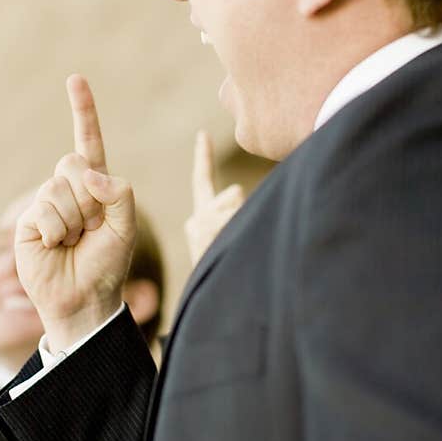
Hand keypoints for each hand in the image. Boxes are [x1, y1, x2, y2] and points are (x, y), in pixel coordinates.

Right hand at [14, 76, 135, 350]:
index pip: (89, 141)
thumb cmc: (107, 265)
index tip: (75, 80)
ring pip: (59, 189)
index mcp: (96, 185)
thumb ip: (119, 192)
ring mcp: (46, 204)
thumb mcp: (126, 227)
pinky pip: (44, 211)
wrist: (83, 299)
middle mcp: (69, 189)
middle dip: (88, 197)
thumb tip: (89, 172)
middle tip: (90, 229)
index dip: (83, 111)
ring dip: (72, 221)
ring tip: (72, 242)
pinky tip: (54, 247)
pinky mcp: (28, 221)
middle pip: (74, 164)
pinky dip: (54, 232)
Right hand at [185, 130, 244, 266]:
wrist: (218, 306)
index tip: (202, 134)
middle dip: (242, 209)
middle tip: (241, 241)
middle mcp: (196, 221)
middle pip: (231, 196)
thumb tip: (236, 189)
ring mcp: (201, 228)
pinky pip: (234, 217)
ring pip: (235, 205)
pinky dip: (243, 228)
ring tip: (243, 249)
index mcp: (201, 220)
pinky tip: (241, 249)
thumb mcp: (232, 240)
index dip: (202, 156)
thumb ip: (234, 211)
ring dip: (245, 222)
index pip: (202, 180)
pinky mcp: (207, 232)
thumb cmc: (234, 277)